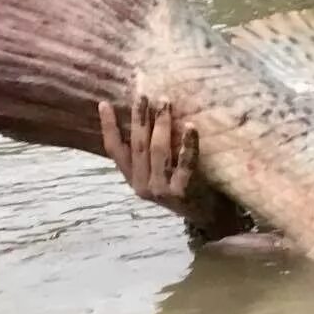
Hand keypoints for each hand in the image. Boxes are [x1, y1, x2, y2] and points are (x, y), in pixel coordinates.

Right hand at [98, 96, 249, 241]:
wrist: (208, 218)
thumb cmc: (185, 189)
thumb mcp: (159, 174)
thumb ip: (149, 155)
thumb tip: (143, 117)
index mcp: (132, 179)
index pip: (114, 151)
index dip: (108, 127)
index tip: (104, 104)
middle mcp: (142, 185)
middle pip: (138, 145)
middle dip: (140, 118)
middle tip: (144, 95)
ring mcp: (161, 190)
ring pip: (158, 150)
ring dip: (161, 124)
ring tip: (165, 102)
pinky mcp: (181, 192)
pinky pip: (185, 163)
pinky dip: (188, 144)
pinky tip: (190, 126)